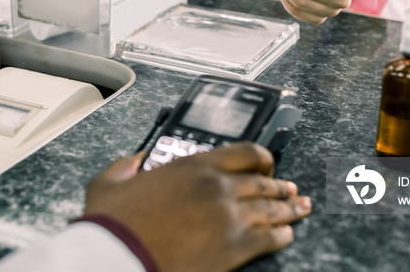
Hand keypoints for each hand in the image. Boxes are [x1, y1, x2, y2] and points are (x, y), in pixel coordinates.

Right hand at [84, 143, 311, 271]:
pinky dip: (281, 235)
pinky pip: (270, 237)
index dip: (262, 156)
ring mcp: (230, 216)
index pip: (244, 152)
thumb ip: (126, 166)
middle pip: (263, 180)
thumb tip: (136, 161)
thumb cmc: (115, 224)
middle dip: (280, 184)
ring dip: (289, 207)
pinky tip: (286, 234)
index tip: (268, 161)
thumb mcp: (110, 183)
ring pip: (272, 207)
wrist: (119, 258)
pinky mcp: (234, 248)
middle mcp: (218, 186)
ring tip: (300, 207)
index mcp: (194, 165)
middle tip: (290, 188)